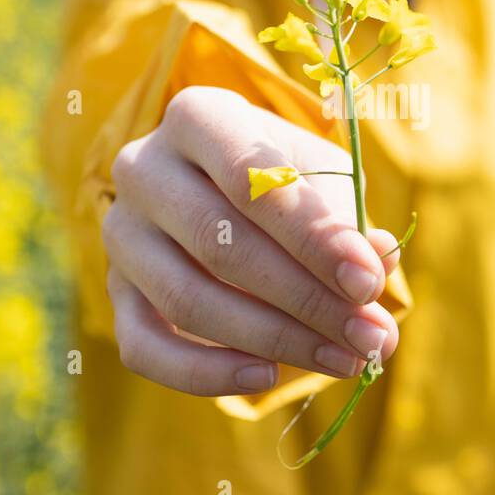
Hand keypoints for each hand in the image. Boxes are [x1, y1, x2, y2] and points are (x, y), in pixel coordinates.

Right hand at [102, 85, 400, 396]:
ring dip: (273, 340)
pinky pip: (145, 348)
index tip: (368, 284)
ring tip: (344, 359)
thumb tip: (379, 262)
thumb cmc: (287, 181)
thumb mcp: (326, 181)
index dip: (312, 238)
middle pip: (220, 244)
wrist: (225, 192)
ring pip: (186, 300)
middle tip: (370, 335)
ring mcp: (121, 233)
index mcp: (198, 118)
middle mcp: (144, 169)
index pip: (250, 180)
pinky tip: (267, 377)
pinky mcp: (115, 292)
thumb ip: (349, 221)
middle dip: (306, 299)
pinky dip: (205, 374)